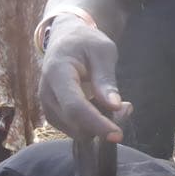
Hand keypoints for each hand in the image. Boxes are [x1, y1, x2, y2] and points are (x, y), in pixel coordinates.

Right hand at [37, 18, 131, 140]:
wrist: (66, 40)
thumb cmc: (86, 42)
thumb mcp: (102, 51)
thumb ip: (106, 78)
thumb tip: (114, 106)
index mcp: (57, 73)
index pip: (75, 106)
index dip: (96, 123)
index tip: (118, 134)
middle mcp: (47, 93)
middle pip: (76, 124)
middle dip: (104, 124)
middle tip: (127, 107)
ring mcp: (48, 107)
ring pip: (77, 131)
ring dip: (100, 125)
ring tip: (117, 104)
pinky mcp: (54, 115)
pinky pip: (76, 130)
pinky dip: (94, 125)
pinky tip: (104, 108)